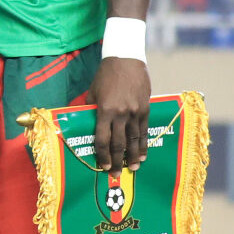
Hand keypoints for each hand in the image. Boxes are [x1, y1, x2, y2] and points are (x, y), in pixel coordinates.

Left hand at [90, 57, 152, 172]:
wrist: (126, 60)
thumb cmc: (105, 76)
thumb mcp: (93, 92)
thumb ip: (91, 110)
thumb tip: (87, 126)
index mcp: (104, 110)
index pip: (102, 138)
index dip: (102, 154)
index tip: (103, 165)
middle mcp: (120, 114)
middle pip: (119, 143)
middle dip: (117, 160)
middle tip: (117, 174)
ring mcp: (135, 112)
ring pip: (134, 139)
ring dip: (133, 156)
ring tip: (133, 168)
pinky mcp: (145, 109)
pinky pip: (144, 131)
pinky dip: (143, 144)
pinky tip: (143, 154)